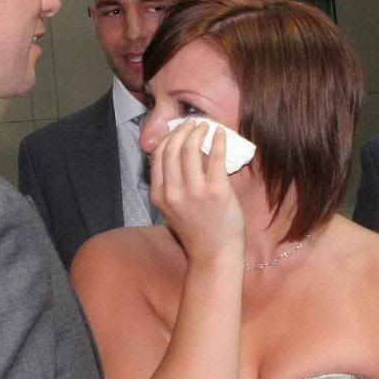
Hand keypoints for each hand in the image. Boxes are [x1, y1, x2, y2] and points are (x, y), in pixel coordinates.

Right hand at [149, 120, 244, 266]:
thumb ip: (171, 184)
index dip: (168, 137)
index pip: (158, 156)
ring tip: (206, 127)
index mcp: (160, 195)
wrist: (214, 254)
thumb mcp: (172, 208)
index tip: (178, 130)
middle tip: (193, 124)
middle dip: (183, 130)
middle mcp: (173, 192)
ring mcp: (195, 191)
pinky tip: (220, 134)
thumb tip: (178, 153)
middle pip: (172, 148)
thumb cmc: (196, 231)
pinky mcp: (217, 191)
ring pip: (190, 149)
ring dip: (198, 131)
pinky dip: (217, 140)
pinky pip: (216, 157)